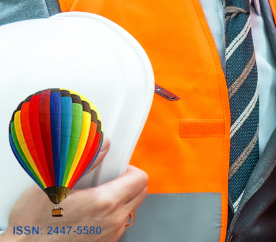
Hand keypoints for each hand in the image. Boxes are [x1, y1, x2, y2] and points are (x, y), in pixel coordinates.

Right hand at [2, 140, 146, 241]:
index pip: (140, 179)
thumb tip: (103, 144)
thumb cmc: (34, 222)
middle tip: (105, 178)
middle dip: (127, 181)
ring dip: (119, 198)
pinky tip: (88, 210)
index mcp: (105, 202)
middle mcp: (113, 221)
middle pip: (139, 193)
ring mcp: (110, 234)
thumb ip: (85, 162)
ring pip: (129, 209)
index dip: (129, 168)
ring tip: (93, 195)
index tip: (115, 167)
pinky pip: (117, 223)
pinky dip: (110, 214)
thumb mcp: (54, 184)